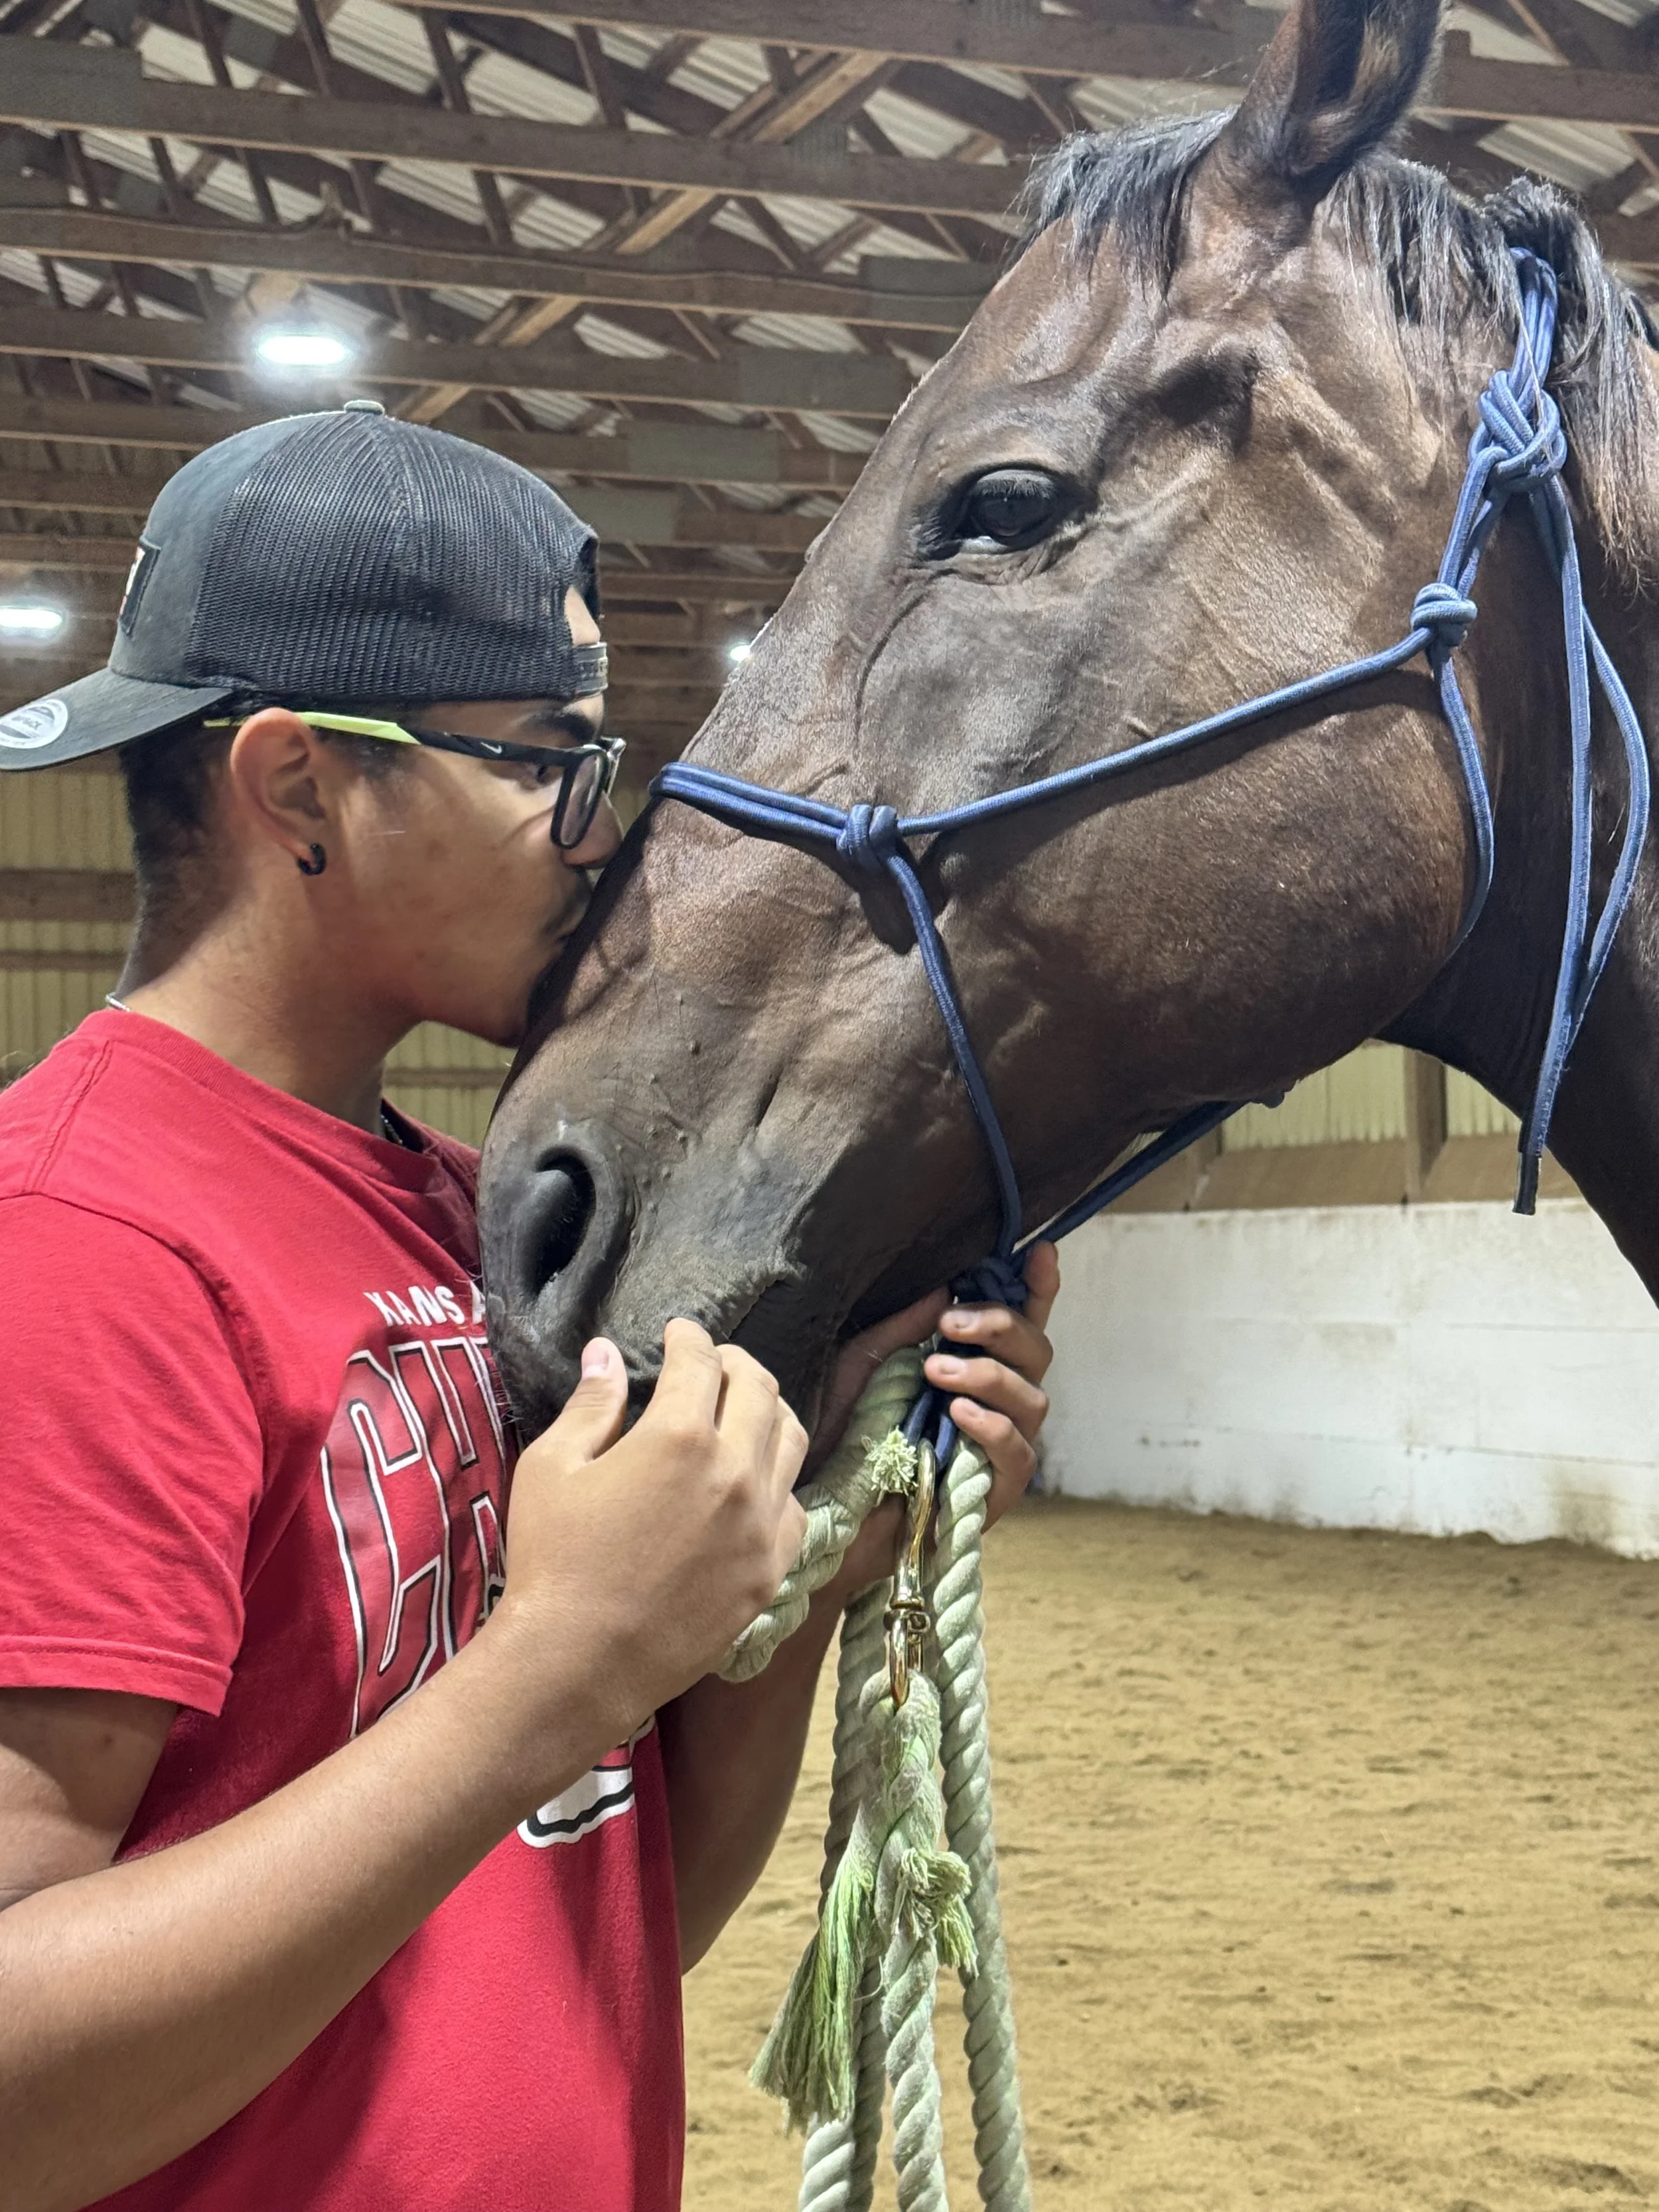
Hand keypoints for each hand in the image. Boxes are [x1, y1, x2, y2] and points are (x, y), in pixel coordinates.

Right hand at [489, 1319, 807, 1739]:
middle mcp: (735, 1471)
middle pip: (760, 1389)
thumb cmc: (553, 1560)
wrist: (578, 1664)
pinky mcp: (770, 1570)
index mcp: (680, 1435)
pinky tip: (755, 1482)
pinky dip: (777, 1481)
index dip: (689, 1337)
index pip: (700, 1361)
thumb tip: (608, 1353)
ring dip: (769, 1411)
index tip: (679, 1332)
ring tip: (744, 1408)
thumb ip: (591, 1404)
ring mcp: (761, 1524)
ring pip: (791, 1440)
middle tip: (713, 1362)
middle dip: (735, 1363)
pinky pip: (794, 1507)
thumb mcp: (552, 1468)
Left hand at [818, 1242, 1060, 1603]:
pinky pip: (1017, 1454)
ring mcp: (1001, 1448)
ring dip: (988, 1375)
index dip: (1037, 1288)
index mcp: (972, 1365)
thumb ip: (903, 1328)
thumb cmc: (842, 1433)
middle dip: (1003, 1326)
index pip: (1021, 1323)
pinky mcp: (996, 1492)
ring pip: (1033, 1398)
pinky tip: (958, 1414)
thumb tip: (944, 1289)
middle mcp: (997, 1402)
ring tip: (937, 1372)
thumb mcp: (861, 1365)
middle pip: (1037, 1352)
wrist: (825, 1510)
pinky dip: (992, 1427)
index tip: (1040, 1253)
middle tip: (951, 1324)